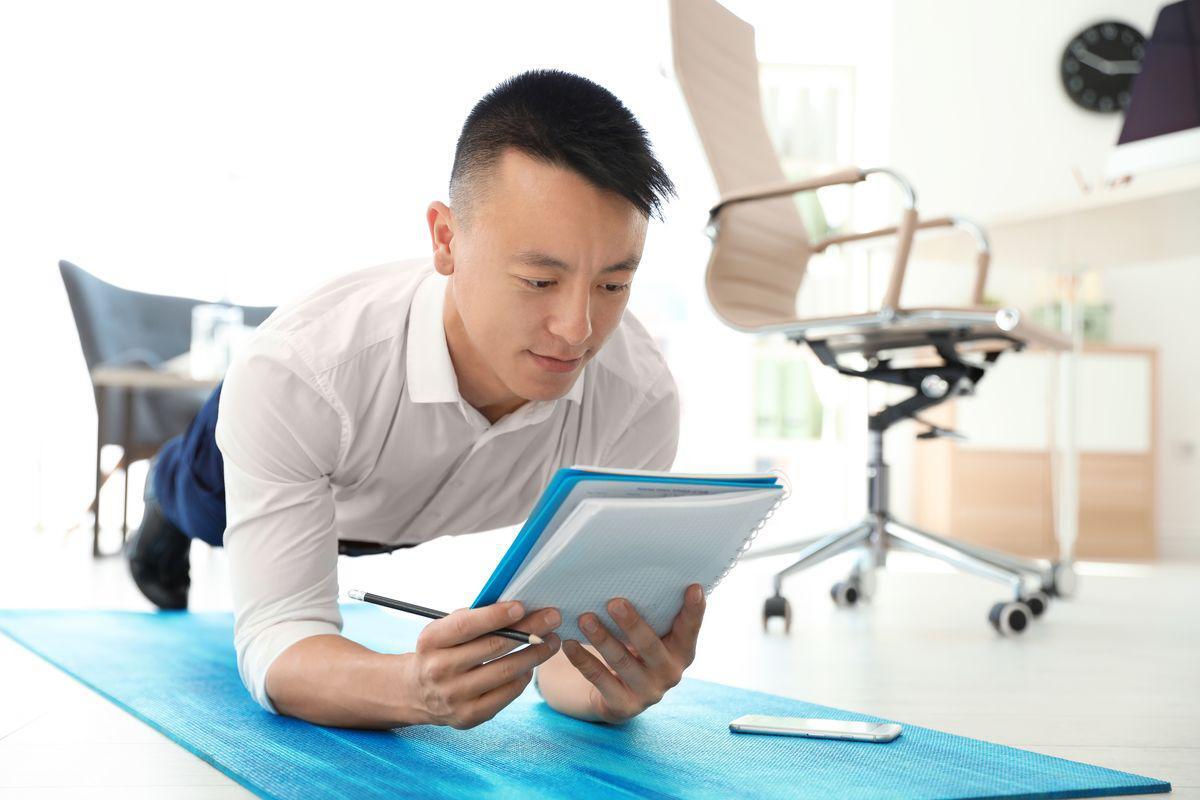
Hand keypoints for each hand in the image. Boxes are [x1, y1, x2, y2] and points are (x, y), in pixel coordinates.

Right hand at [407, 601, 561, 728]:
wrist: (417, 692)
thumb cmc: (442, 651)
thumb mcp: (444, 631)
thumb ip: (473, 619)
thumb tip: (517, 608)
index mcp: (431, 641)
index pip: (466, 626)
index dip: (496, 615)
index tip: (522, 606)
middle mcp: (439, 670)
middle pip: (493, 647)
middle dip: (529, 630)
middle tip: (553, 617)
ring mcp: (454, 696)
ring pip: (505, 672)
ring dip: (535, 654)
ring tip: (552, 641)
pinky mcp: (469, 716)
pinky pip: (507, 694)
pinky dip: (523, 677)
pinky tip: (531, 665)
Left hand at [561, 583, 705, 723]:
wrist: (618, 694)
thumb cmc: (636, 649)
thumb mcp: (651, 635)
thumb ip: (653, 615)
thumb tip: (636, 573)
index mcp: (682, 651)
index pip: (690, 629)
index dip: (694, 610)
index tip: (693, 587)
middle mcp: (670, 673)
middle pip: (650, 646)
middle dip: (632, 624)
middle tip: (614, 602)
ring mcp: (648, 692)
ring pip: (622, 662)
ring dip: (602, 638)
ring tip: (584, 618)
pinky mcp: (624, 706)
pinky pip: (600, 679)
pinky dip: (583, 660)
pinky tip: (569, 643)